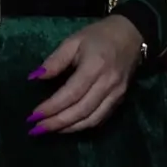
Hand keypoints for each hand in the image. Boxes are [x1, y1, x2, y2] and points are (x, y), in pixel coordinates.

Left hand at [29, 15, 143, 133]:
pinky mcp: (120, 100)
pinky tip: (69, 127)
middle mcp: (107, 84)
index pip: (71, 94)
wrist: (132, 35)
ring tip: (51, 131)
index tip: (34, 116)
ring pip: (92, 119)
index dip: (52, 107)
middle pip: (81, 111)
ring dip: (70, 128)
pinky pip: (101, 118)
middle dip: (58, 122)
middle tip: (37, 129)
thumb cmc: (99, 36)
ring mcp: (116, 94)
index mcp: (94, 67)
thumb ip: (55, 60)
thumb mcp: (73, 41)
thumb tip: (35, 77)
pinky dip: (84, 126)